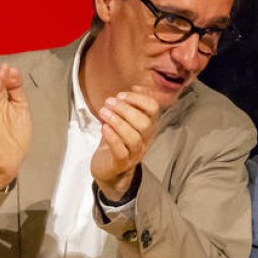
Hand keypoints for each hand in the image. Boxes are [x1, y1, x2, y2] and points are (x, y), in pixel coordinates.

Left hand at [91, 86, 159, 200]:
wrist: (109, 170)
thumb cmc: (116, 142)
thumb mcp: (125, 121)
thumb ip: (132, 105)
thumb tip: (137, 87)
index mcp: (148, 127)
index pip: (153, 109)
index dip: (139, 98)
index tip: (121, 94)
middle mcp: (145, 140)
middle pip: (144, 123)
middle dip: (125, 109)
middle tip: (109, 102)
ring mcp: (135, 154)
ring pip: (134, 138)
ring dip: (117, 122)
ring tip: (103, 112)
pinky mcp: (121, 164)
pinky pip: (121, 151)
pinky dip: (112, 137)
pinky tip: (104, 128)